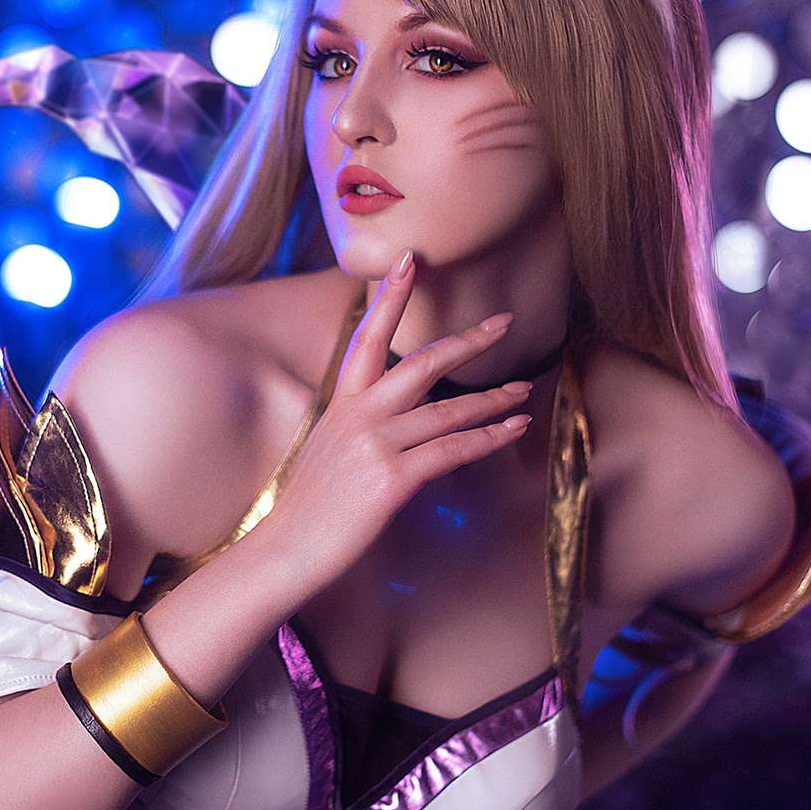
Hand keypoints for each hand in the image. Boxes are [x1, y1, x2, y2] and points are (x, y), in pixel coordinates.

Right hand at [254, 249, 533, 597]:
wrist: (287, 549)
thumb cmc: (311, 507)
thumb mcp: (330, 450)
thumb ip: (362, 426)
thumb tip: (400, 420)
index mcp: (342, 404)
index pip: (368, 338)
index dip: (390, 297)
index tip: (409, 260)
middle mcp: (360, 416)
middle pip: (421, 363)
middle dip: (467, 341)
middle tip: (503, 322)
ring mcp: (376, 445)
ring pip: (448, 410)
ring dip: (492, 399)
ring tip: (523, 390)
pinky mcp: (392, 479)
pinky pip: (453, 450)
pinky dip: (489, 437)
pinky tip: (514, 428)